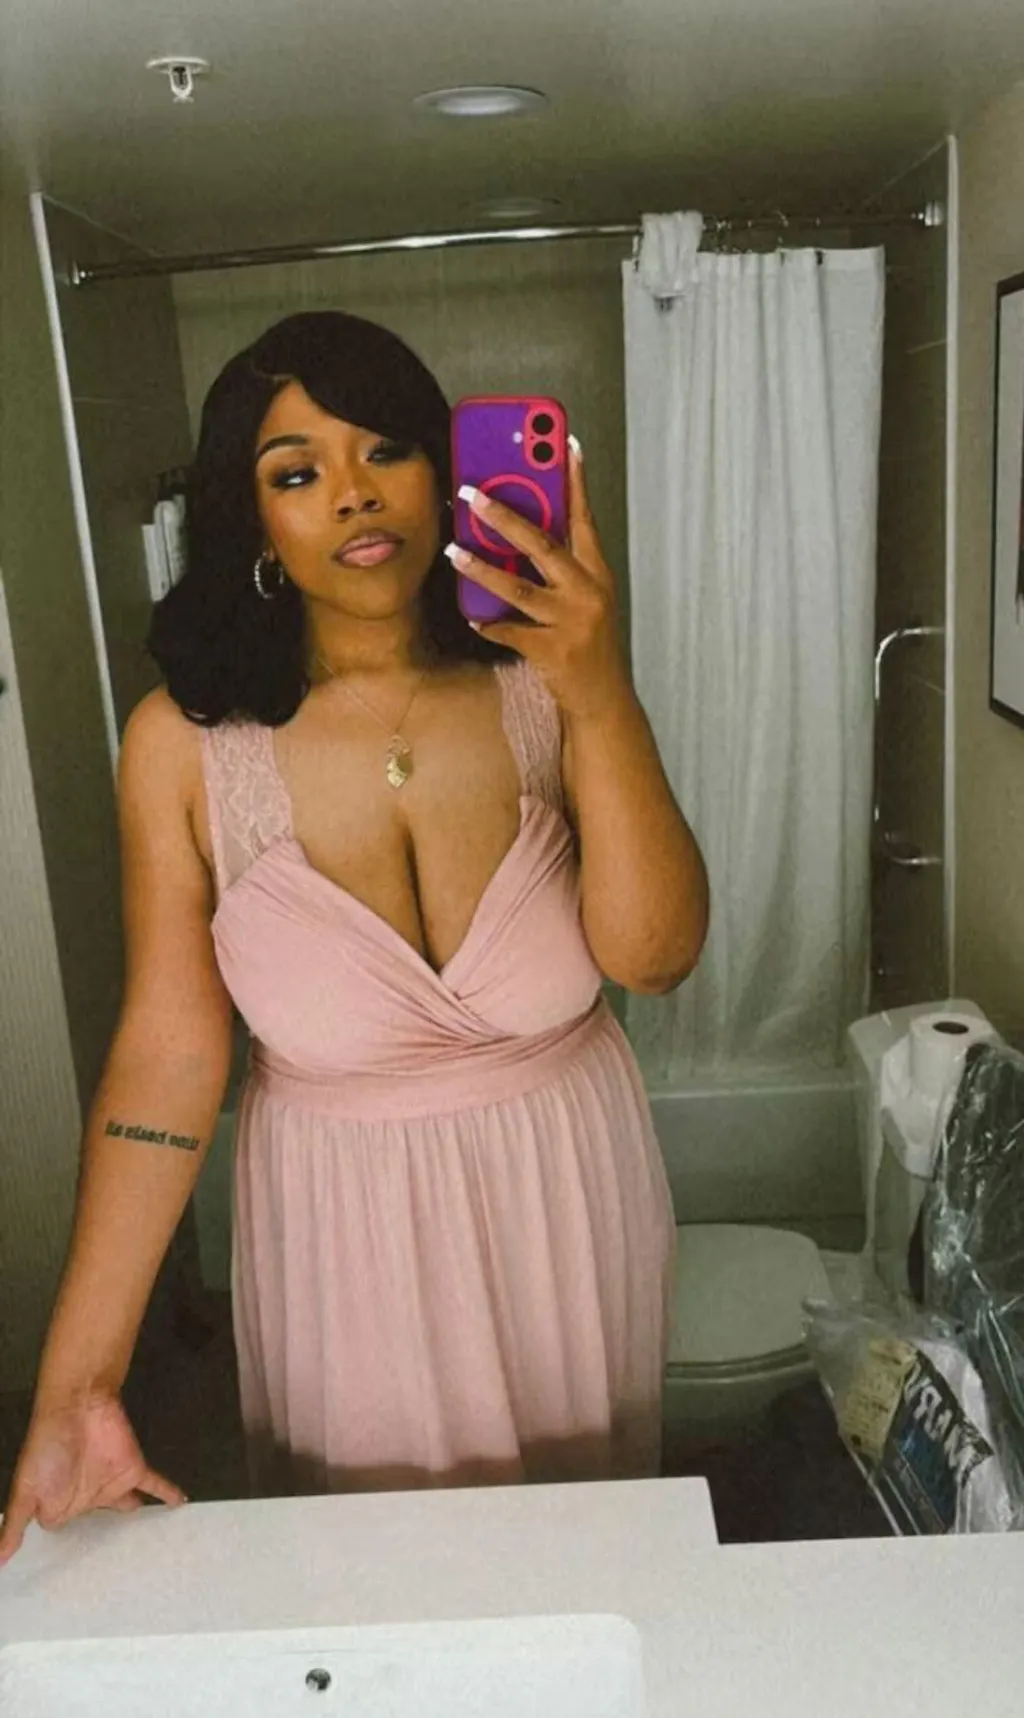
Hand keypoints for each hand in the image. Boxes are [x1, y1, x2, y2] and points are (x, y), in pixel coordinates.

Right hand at [0, 1391, 186, 1566]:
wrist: (77, 1406)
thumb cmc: (47, 1446)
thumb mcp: (24, 1488)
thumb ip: (16, 1524)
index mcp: (60, 1507)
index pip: (69, 1539)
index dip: (75, 1560)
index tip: (82, 1591)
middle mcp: (88, 1500)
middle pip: (102, 1530)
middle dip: (112, 1551)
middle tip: (125, 1581)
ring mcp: (113, 1485)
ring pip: (130, 1512)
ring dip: (141, 1528)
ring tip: (154, 1556)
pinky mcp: (134, 1469)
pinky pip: (155, 1486)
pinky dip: (168, 1494)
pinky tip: (180, 1505)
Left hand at [445, 440, 631, 720]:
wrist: (603, 699)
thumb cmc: (589, 643)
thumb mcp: (587, 599)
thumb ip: (562, 568)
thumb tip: (519, 533)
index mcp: (598, 573)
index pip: (586, 518)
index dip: (575, 480)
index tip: (565, 443)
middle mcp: (588, 592)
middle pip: (543, 545)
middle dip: (504, 517)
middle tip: (473, 494)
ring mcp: (570, 622)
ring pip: (518, 588)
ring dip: (481, 568)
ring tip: (454, 550)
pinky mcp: (551, 651)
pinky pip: (508, 631)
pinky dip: (488, 624)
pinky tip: (473, 617)